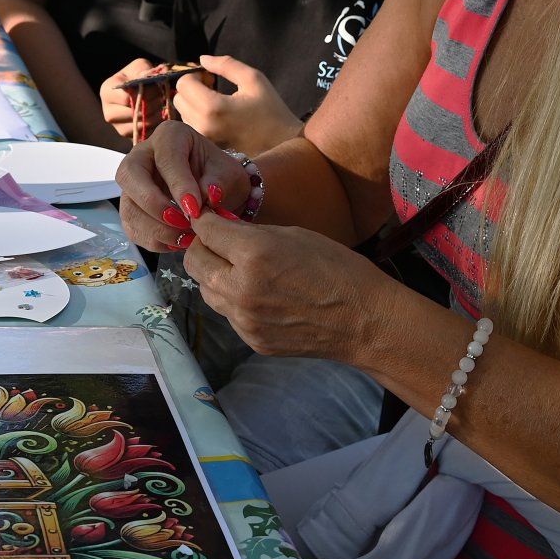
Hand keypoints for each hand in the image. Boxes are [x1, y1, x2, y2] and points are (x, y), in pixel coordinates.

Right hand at [100, 58, 158, 143]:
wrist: (141, 91)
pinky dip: (157, 126)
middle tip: (162, 97)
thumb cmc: (138, 76)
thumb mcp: (139, 66)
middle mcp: (109, 113)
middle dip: (153, 105)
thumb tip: (146, 78)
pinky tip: (160, 115)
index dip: (146, 93)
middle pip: (135, 114)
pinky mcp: (130, 138)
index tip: (157, 87)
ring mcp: (119, 128)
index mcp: (107, 92)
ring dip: (157, 115)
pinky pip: (147, 135)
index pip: (127, 99)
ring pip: (142, 126)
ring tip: (161, 105)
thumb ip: (142, 70)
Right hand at [115, 120, 245, 253]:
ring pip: (128, 206)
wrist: (217, 193)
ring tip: (186, 238)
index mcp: (170, 136)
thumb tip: (206, 196)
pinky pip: (132, 228)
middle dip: (153, 203)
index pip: (166, 157)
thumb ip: (218, 182)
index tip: (195, 209)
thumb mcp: (229, 174)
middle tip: (181, 222)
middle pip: (129, 175)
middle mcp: (143, 156)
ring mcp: (133, 184)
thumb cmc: (221, 177)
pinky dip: (154, 240)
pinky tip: (178, 242)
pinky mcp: (132, 208)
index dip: (178, 184)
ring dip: (155, 228)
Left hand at [172, 54, 302, 153]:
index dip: (196, 76)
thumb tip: (202, 59)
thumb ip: (226, 64)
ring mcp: (204, 140)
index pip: (183, 84)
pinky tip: (217, 118)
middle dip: (192, 90)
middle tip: (213, 90)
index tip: (211, 79)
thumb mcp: (253, 79)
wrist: (284, 146)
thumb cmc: (271, 110)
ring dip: (194, 105)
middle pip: (178, 99)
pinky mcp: (207, 148)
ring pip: (183, 114)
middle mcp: (203, 125)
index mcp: (213, 107)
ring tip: (217, 105)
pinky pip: (191, 127)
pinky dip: (198, 118)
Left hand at [183, 207, 400, 362]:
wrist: (364, 320)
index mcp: (253, 255)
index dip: (205, 220)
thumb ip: (250, 233)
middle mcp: (241, 289)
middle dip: (202, 247)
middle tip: (217, 241)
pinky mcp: (251, 340)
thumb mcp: (293, 235)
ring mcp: (244, 320)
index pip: (206, 231)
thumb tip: (221, 227)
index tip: (207, 218)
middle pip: (195, 263)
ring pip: (206, 291)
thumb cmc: (337, 269)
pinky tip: (259, 294)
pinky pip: (228, 314)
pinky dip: (234, 300)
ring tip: (238, 268)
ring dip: (214, 275)